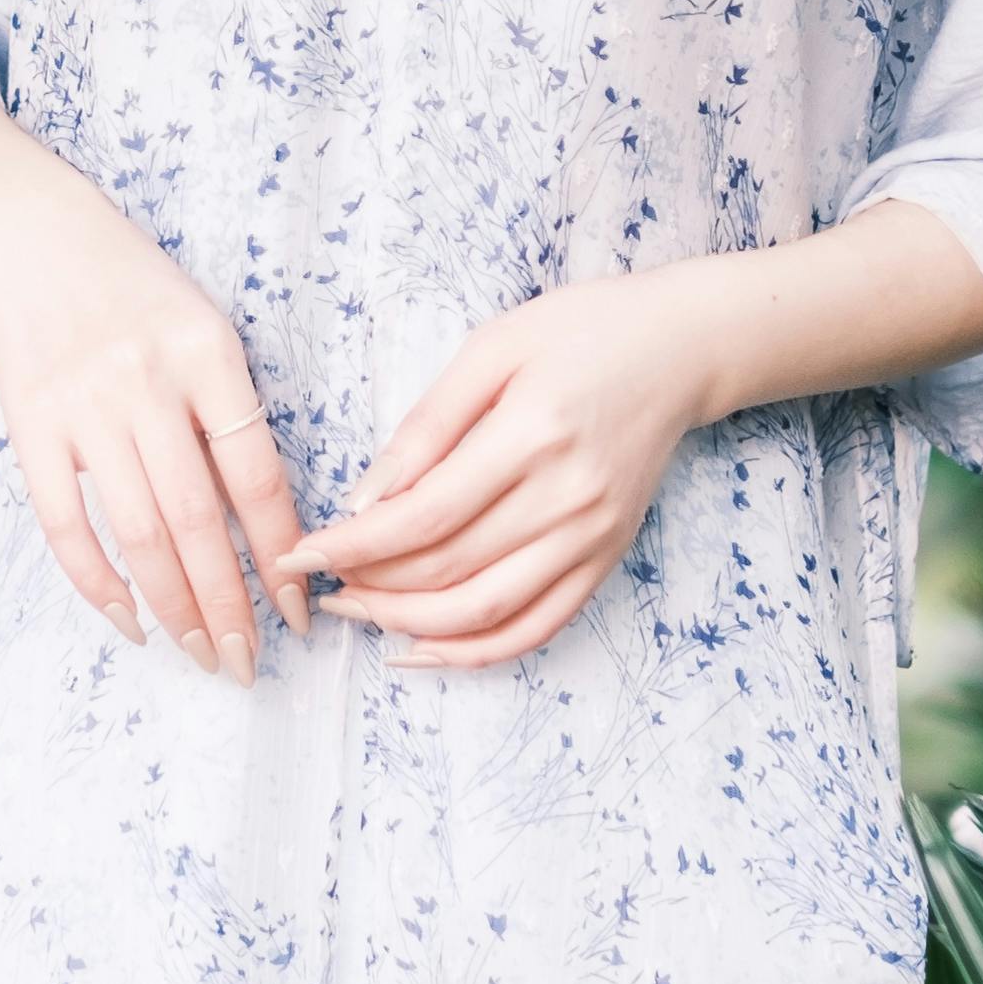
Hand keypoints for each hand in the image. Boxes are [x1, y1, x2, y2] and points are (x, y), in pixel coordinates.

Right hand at [0, 163, 307, 676]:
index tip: (299, 614)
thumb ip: (228, 410)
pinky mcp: (30, 425)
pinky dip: (98, 583)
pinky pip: (66, 525)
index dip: (279, 555)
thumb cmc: (132, 283)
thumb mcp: (202, 324)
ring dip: (174, 607)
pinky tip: (129, 620)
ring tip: (200, 653)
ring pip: (139, 533)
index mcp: (208, 354)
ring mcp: (84, 407)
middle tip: (247, 665)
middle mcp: (148, 383)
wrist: (29, 229)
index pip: (255, 477)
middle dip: (229, 604)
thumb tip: (266, 523)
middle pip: (198, 520)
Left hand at [281, 273, 729, 672]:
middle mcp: (567, 499)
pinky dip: (476, 651)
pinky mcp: (608, 559)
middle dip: (369, 586)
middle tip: (316, 582)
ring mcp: (593, 537)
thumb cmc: (581, 332)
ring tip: (356, 611)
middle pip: (449, 571)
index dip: (354, 545)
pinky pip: (537, 627)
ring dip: (408, 625)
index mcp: (532, 435)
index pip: (425, 516)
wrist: (682, 350)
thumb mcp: (493, 347)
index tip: (299, 554)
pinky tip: (421, 646)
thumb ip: (427, 424)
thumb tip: (366, 498)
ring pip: (486, 612)